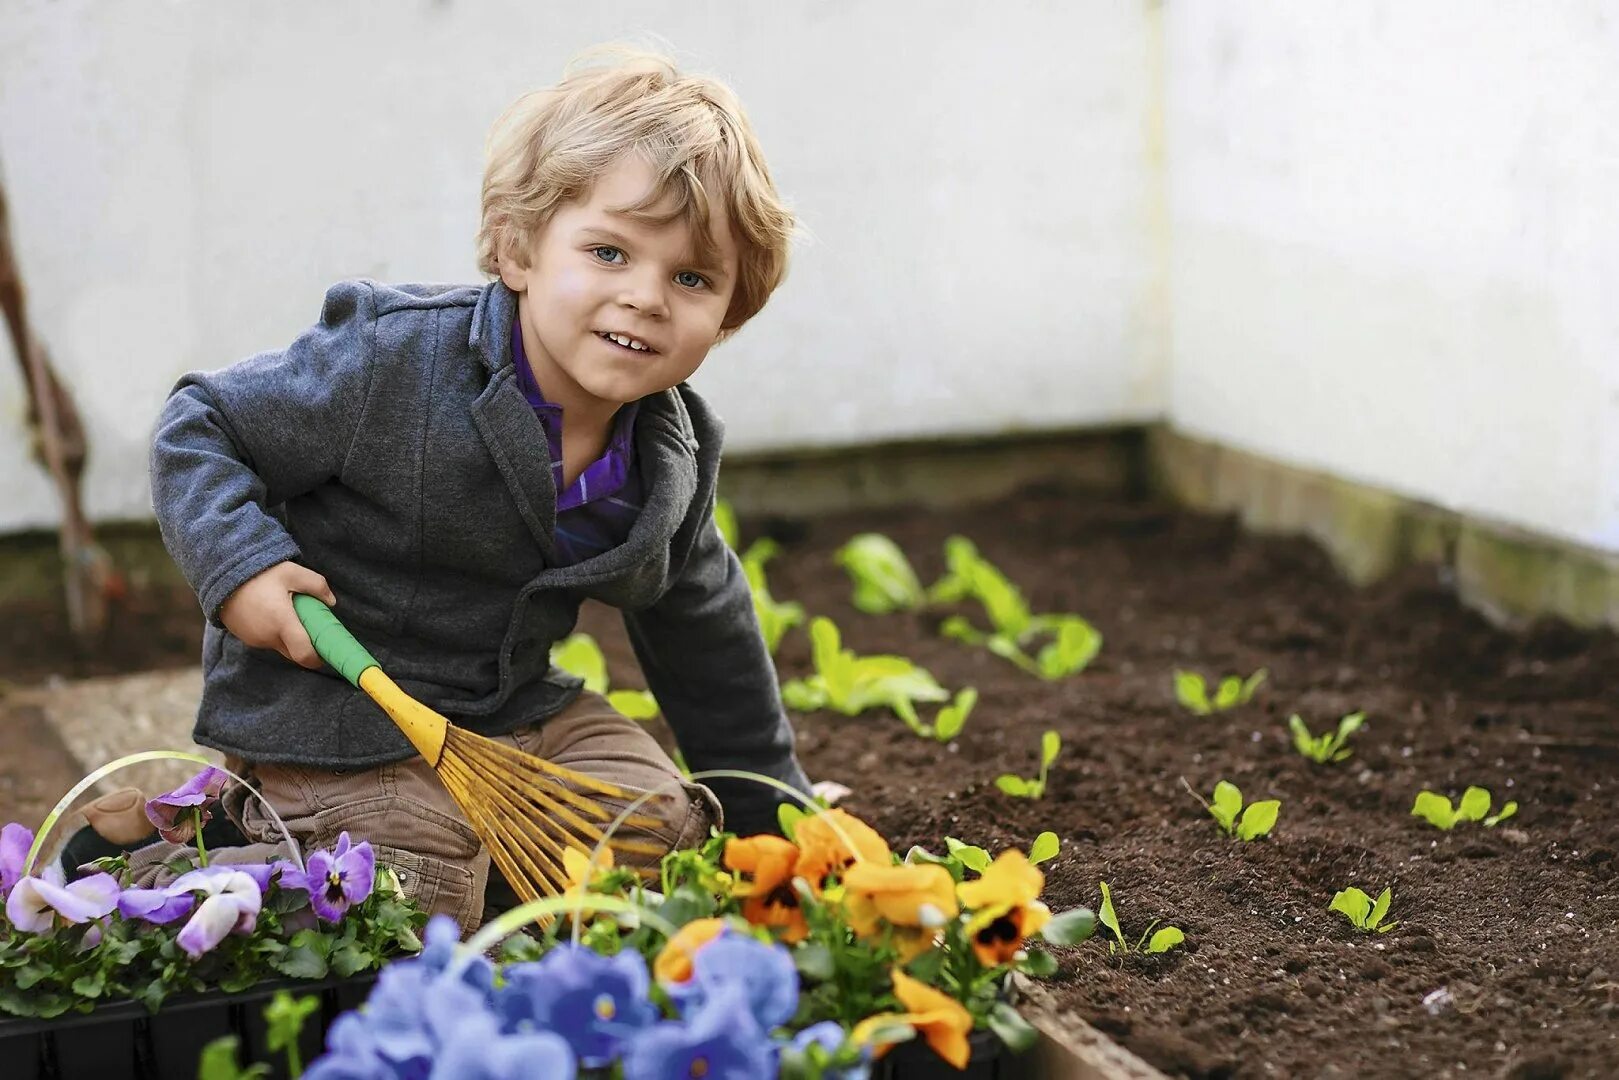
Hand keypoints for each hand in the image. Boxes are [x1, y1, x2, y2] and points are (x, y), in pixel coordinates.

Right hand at [219, 561, 336, 669]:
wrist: (222, 575)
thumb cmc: (260, 574)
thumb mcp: (292, 572)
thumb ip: (316, 585)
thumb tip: (331, 602)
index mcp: (282, 623)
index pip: (304, 655)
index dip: (318, 658)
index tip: (326, 652)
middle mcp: (268, 637)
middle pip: (294, 653)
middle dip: (306, 645)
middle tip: (311, 626)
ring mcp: (254, 639)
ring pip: (280, 645)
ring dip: (288, 636)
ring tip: (288, 613)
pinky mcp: (245, 638)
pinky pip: (266, 640)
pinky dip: (274, 633)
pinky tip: (273, 613)